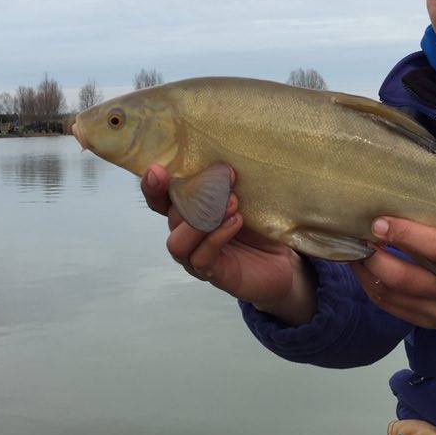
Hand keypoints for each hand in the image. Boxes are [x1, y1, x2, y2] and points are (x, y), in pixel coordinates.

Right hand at [141, 164, 317, 324]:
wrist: (282, 258)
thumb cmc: (260, 223)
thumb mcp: (245, 196)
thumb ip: (227, 182)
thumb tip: (223, 160)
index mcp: (187, 212)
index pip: (159, 200)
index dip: (153, 186)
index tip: (157, 170)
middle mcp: (186, 235)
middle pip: (171, 215)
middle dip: (196, 193)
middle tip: (225, 177)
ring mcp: (196, 257)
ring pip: (178, 241)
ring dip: (202, 219)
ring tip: (232, 202)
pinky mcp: (213, 274)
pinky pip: (202, 257)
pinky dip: (217, 236)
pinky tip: (236, 222)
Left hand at [350, 217, 435, 336]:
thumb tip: (408, 195)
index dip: (407, 234)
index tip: (380, 222)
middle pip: (408, 278)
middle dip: (377, 257)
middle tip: (358, 237)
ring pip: (393, 294)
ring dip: (367, 271)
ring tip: (353, 249)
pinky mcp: (426, 323)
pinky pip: (390, 306)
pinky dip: (370, 285)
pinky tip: (361, 268)